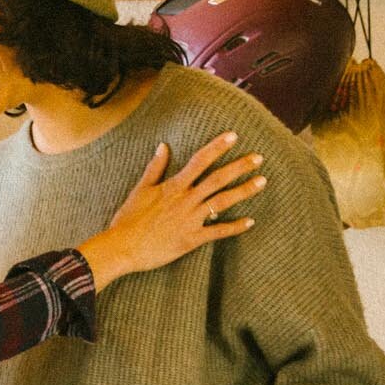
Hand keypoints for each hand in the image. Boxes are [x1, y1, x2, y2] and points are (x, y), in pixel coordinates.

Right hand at [77, 133, 263, 288]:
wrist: (122, 248)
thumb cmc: (128, 220)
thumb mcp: (140, 190)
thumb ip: (155, 168)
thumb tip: (163, 146)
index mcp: (174, 186)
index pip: (200, 161)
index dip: (217, 147)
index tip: (233, 136)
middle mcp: (186, 200)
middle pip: (217, 179)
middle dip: (239, 166)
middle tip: (259, 158)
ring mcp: (190, 220)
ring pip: (222, 202)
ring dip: (243, 191)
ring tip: (262, 181)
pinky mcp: (191, 239)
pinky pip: (218, 231)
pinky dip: (235, 227)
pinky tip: (251, 222)